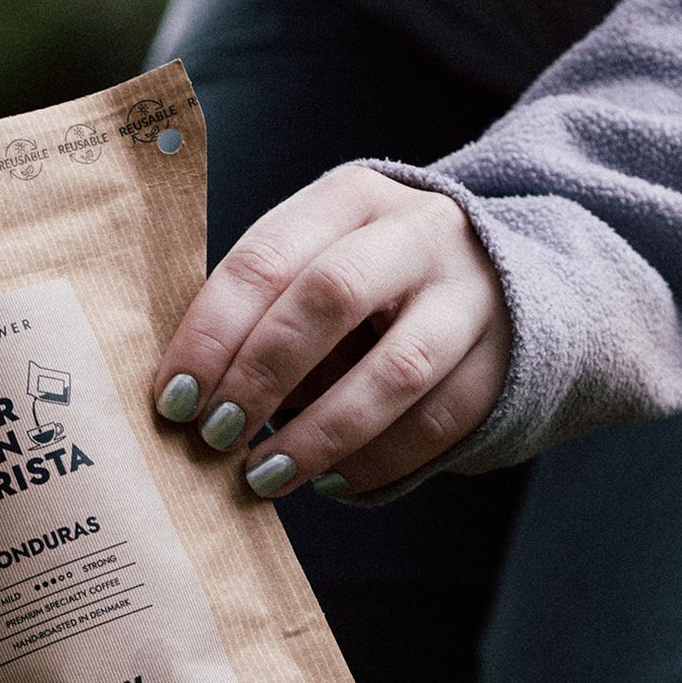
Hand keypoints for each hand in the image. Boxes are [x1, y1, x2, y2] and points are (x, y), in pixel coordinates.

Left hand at [152, 166, 510, 498]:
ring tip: (266, 475)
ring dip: (319, 432)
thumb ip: (258, 313)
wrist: (501, 281)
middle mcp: (417, 232)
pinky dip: (379, 461)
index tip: (175, 400)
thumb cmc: (368, 287)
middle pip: (330, 297)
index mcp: (348, 199)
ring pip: (395, 370)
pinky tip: (332, 483)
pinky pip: (439, 420)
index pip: (265, 259)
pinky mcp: (506, 356)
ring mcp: (471, 293)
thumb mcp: (315, 267)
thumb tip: (184, 397)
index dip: (212, 334)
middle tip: (216, 435)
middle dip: (261, 374)